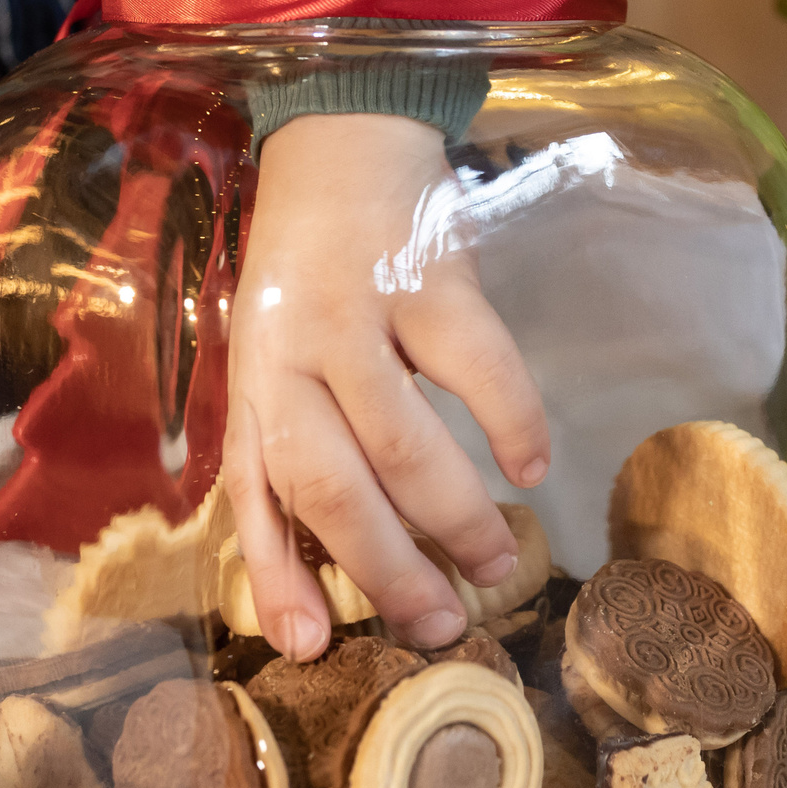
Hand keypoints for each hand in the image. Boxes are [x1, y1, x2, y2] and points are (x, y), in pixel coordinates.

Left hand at [220, 113, 548, 660]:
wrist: (340, 139)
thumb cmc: (306, 276)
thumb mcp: (276, 360)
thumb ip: (291, 452)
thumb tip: (318, 579)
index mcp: (255, 383)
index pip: (257, 496)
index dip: (280, 578)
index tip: (314, 648)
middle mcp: (294, 354)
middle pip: (338, 489)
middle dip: (392, 571)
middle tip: (442, 624)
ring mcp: (361, 314)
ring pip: (409, 445)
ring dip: (458, 518)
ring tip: (498, 562)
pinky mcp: (429, 276)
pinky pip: (480, 368)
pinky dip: (512, 425)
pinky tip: (531, 466)